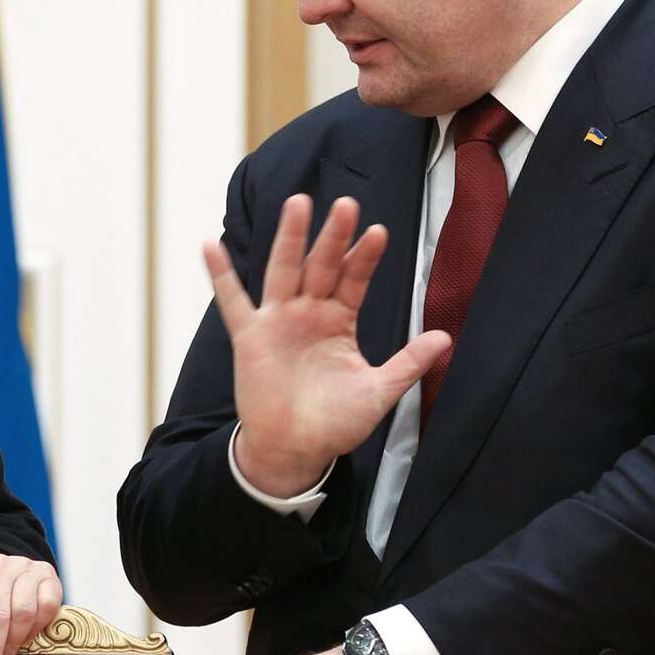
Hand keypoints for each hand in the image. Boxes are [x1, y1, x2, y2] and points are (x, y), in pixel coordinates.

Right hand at [207, 194, 449, 495]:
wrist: (295, 451)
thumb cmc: (335, 422)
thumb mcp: (378, 392)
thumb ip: (408, 363)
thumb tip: (445, 338)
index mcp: (339, 321)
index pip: (353, 280)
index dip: (365, 257)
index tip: (379, 233)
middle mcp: (308, 313)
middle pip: (322, 265)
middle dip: (333, 236)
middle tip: (347, 204)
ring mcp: (278, 321)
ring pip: (284, 270)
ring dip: (290, 238)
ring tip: (298, 203)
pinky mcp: (250, 337)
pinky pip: (233, 302)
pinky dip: (220, 275)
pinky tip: (210, 246)